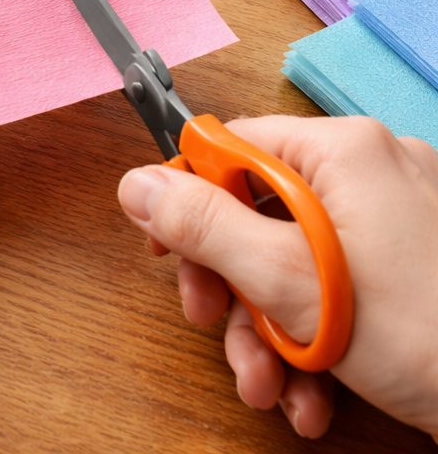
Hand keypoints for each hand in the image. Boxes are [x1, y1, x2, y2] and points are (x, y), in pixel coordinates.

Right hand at [117, 115, 437, 439]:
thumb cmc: (428, 334)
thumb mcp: (293, 284)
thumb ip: (205, 227)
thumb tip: (135, 183)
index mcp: (340, 151)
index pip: (230, 148)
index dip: (187, 200)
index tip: (164, 255)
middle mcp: (369, 171)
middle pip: (258, 212)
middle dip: (232, 288)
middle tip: (214, 331)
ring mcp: (397, 218)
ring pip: (295, 260)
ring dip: (269, 331)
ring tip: (271, 390)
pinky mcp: (414, 264)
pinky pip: (341, 283)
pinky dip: (317, 338)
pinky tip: (314, 395)